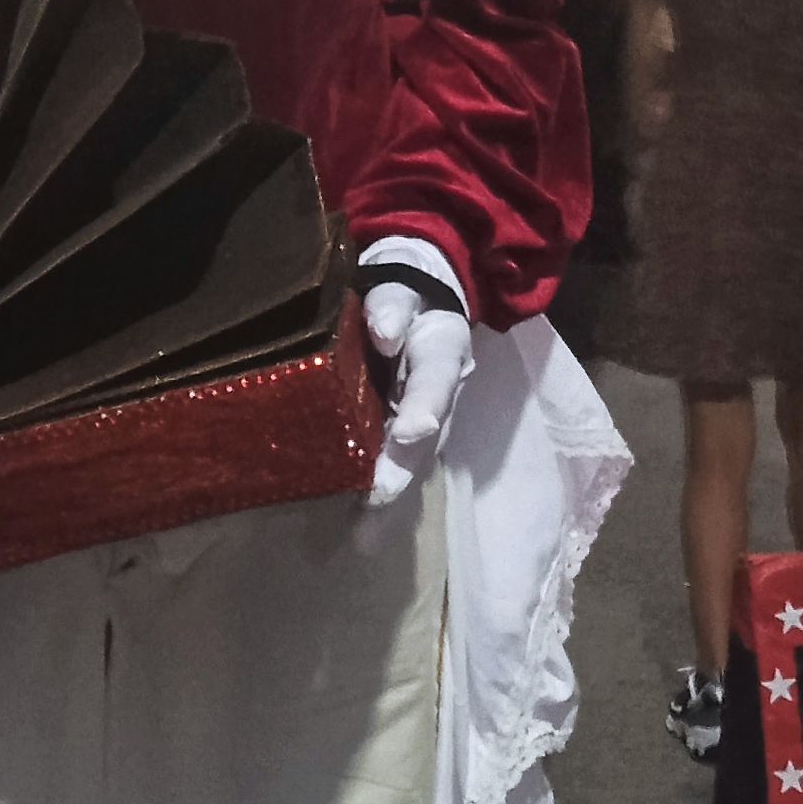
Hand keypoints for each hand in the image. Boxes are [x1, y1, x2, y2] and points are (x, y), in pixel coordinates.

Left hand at [359, 274, 473, 506]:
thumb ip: (392, 306)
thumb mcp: (399, 287)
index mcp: (444, 351)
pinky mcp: (406, 427)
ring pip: (416, 452)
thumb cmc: (404, 293)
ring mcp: (427, 413)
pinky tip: (358, 509)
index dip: (425, 405)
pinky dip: (382, 482)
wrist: (419, 302)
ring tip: (367, 515)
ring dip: (394, 483)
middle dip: (405, 465)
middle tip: (380, 495)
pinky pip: (398, 456)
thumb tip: (385, 334)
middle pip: (430, 432)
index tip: (412, 430)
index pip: (437, 379)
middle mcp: (442, 391)